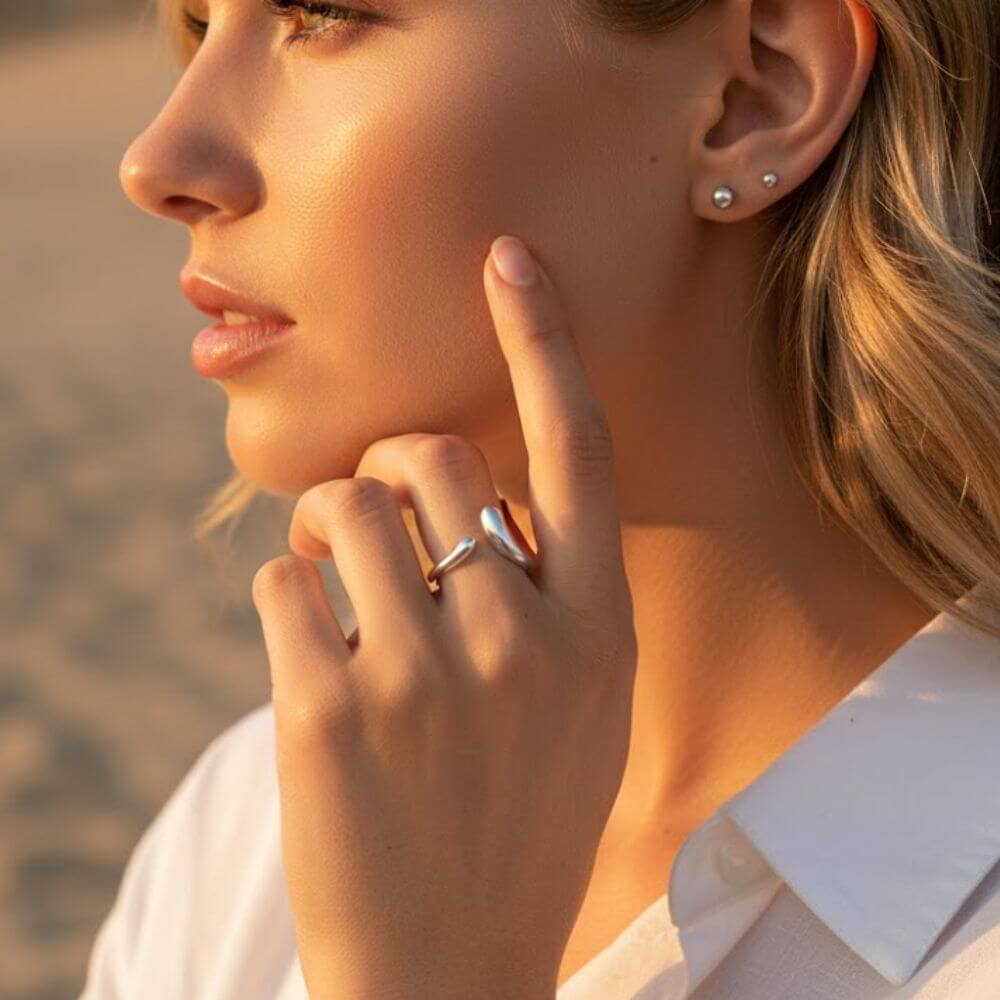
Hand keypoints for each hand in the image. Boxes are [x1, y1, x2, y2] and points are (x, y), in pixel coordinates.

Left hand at [251, 235, 637, 999]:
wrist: (451, 967)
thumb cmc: (517, 818)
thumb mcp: (580, 705)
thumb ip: (552, 595)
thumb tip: (471, 494)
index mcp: (599, 629)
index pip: (577, 450)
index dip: (543, 342)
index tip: (507, 258)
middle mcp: (525, 636)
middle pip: (434, 456)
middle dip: (392, 467)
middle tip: (375, 522)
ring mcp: (429, 674)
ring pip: (344, 503)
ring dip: (328, 529)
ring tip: (341, 597)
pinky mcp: (333, 711)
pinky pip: (282, 578)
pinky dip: (285, 599)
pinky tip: (310, 664)